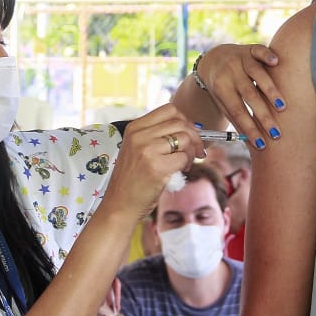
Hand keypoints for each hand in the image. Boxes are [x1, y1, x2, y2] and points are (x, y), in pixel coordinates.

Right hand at [103, 105, 199, 226]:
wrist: (119, 205)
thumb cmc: (132, 180)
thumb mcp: (136, 149)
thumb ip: (156, 136)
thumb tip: (190, 128)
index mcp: (134, 128)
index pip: (169, 110)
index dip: (185, 121)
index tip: (189, 134)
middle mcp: (139, 135)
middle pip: (180, 122)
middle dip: (194, 137)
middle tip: (196, 151)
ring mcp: (147, 150)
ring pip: (185, 138)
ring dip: (191, 152)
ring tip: (185, 163)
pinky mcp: (157, 167)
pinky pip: (183, 157)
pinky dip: (187, 164)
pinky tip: (181, 171)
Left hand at [194, 44, 283, 148]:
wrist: (214, 58)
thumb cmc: (222, 87)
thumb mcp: (222, 101)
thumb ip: (236, 118)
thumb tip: (252, 143)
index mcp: (221, 88)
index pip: (237, 111)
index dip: (250, 128)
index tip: (262, 144)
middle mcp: (230, 72)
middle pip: (249, 95)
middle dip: (263, 115)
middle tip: (276, 133)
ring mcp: (241, 59)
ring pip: (257, 74)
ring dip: (271, 90)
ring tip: (282, 108)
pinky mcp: (250, 49)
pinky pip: (260, 50)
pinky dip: (268, 56)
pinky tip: (276, 62)